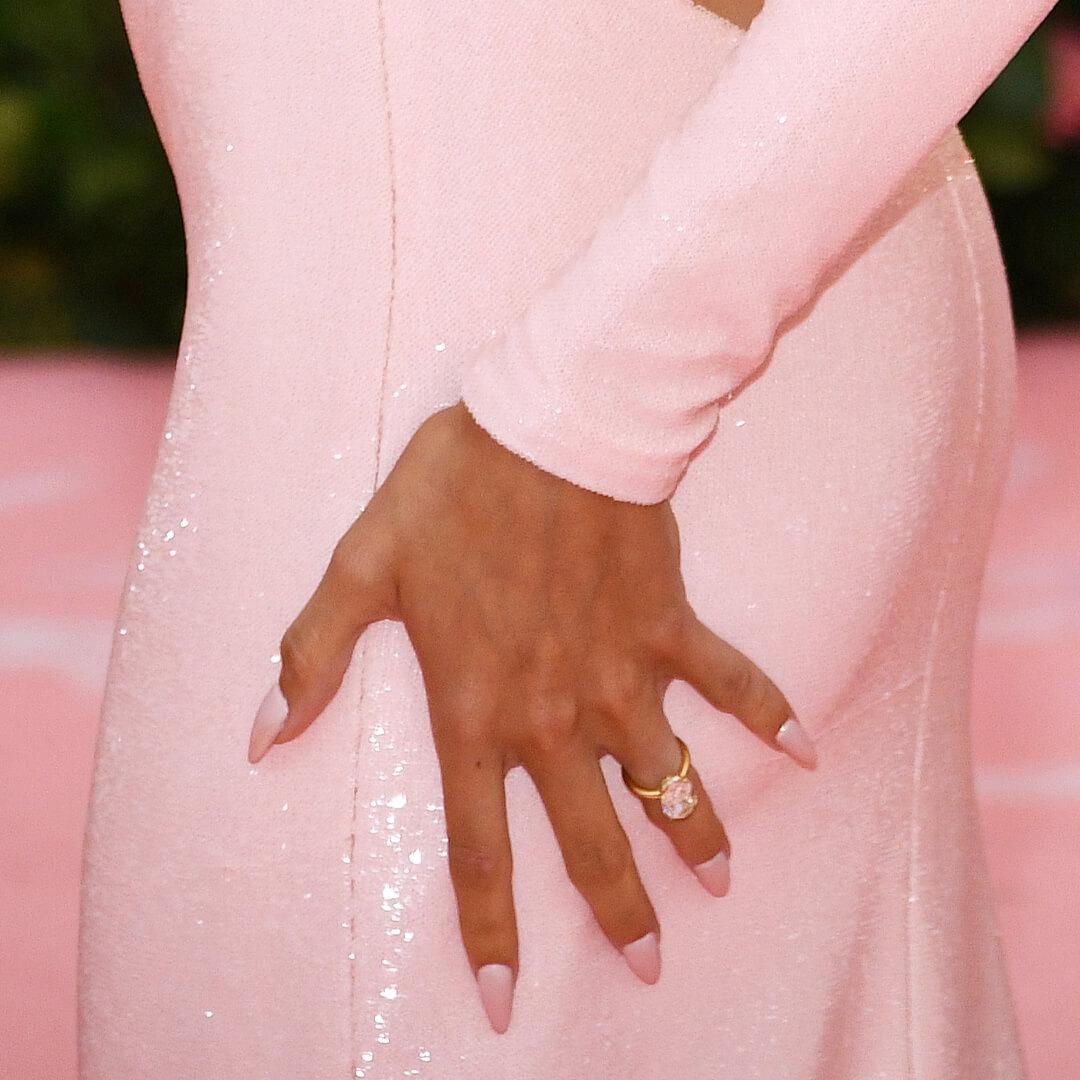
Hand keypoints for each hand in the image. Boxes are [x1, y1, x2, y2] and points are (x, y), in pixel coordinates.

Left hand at [246, 400, 815, 1032]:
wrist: (550, 427)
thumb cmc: (453, 492)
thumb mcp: (363, 567)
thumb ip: (312, 655)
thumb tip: (262, 735)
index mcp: (476, 711)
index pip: (478, 849)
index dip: (490, 930)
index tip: (506, 1001)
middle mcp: (557, 716)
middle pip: (590, 840)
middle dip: (618, 912)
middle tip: (649, 969)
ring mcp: (625, 676)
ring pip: (669, 779)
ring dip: (695, 833)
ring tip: (718, 883)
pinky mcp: (671, 628)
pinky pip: (731, 681)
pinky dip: (770, 712)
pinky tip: (807, 749)